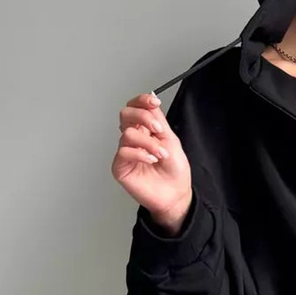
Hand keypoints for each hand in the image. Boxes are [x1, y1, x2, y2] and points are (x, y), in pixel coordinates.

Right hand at [111, 92, 192, 224]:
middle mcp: (133, 138)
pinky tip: (150, 161)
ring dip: (148, 143)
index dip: (142, 100)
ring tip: (160, 154)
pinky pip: (123, 152)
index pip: (136, 107)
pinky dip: (140, 154)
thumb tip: (151, 101)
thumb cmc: (174, 171)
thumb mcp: (171, 140)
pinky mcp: (120, 166)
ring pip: (127, 134)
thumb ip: (158, 121)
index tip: (154, 102)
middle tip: (158, 129)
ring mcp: (126, 152)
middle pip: (125, 114)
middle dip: (143, 117)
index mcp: (145, 129)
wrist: (175, 194)